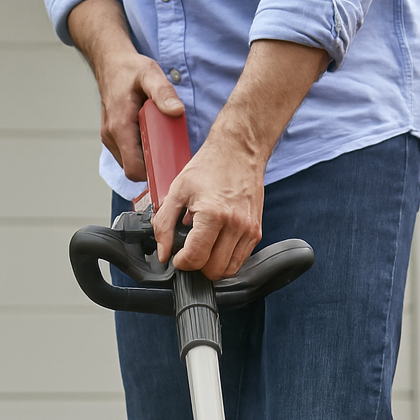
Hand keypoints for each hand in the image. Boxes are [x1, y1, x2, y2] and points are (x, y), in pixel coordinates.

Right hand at [95, 53, 184, 183]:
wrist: (110, 63)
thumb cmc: (129, 69)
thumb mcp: (150, 74)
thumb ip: (163, 93)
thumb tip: (176, 111)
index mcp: (120, 126)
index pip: (133, 168)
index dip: (152, 172)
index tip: (169, 166)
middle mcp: (111, 136)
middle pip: (132, 169)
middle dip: (151, 166)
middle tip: (169, 153)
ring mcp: (109, 138)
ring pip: (128, 163)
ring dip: (144, 158)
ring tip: (159, 142)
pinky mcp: (111, 137)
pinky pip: (126, 154)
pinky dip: (138, 151)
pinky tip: (149, 137)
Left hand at [153, 130, 265, 280]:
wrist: (240, 150)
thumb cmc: (209, 166)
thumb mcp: (177, 190)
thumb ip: (164, 224)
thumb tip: (163, 253)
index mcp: (213, 214)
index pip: (196, 258)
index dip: (182, 262)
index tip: (177, 255)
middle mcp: (235, 225)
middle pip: (213, 269)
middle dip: (196, 266)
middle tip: (189, 251)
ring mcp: (249, 230)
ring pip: (228, 269)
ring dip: (212, 265)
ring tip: (203, 247)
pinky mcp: (256, 231)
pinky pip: (240, 259)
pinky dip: (226, 259)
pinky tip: (216, 243)